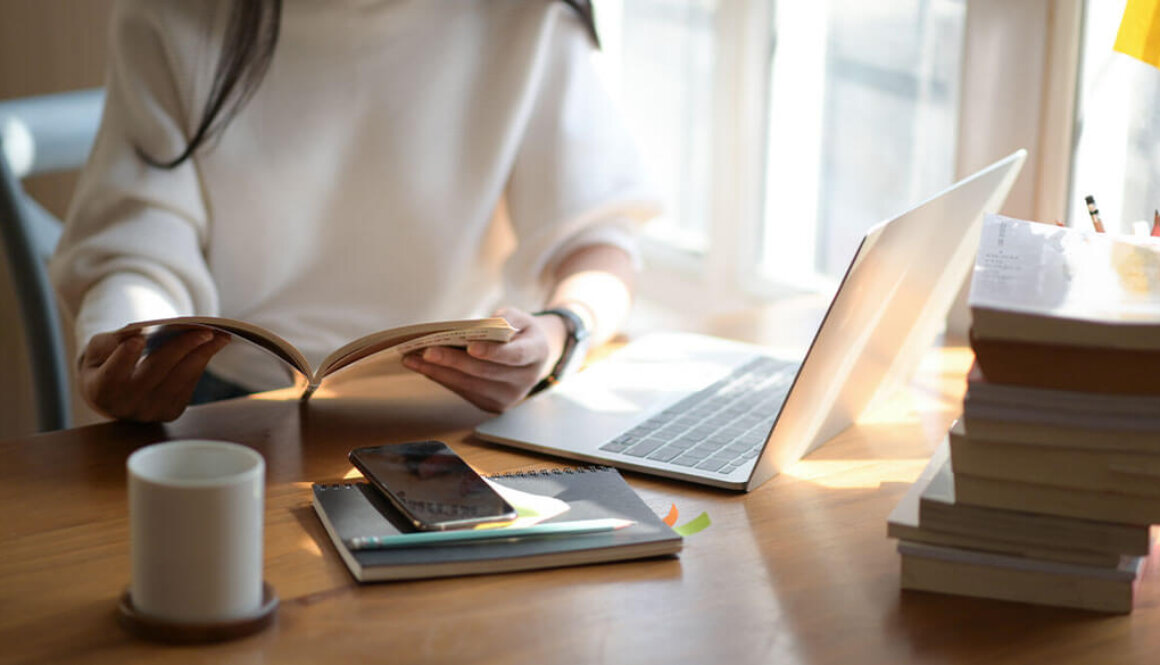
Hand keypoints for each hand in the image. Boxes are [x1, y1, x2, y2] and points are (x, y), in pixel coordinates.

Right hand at [78, 328, 230, 421]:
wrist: (114, 396)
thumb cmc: (104, 365)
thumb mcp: (96, 351)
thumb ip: (109, 344)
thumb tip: (140, 332)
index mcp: (101, 390)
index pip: (113, 374)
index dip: (125, 358)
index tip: (138, 339)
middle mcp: (126, 406)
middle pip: (155, 372)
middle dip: (181, 349)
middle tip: (204, 331)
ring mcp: (150, 412)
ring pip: (179, 379)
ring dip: (203, 356)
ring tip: (221, 336)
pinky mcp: (170, 412)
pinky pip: (189, 385)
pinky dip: (201, 363)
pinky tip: (213, 347)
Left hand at [402, 307, 564, 412]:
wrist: (532, 358)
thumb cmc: (522, 333)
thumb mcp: (521, 318)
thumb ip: (506, 318)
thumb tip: (477, 327)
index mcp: (536, 353)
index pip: (514, 356)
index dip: (493, 352)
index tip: (470, 346)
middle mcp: (524, 380)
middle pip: (484, 372)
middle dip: (453, 361)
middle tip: (427, 350)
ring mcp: (508, 397)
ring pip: (469, 385)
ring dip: (439, 371)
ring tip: (413, 358)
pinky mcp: (492, 406)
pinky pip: (463, 391)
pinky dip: (442, 378)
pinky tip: (423, 367)